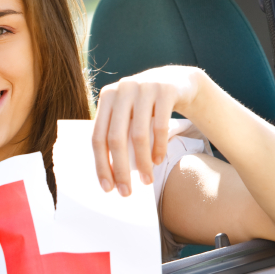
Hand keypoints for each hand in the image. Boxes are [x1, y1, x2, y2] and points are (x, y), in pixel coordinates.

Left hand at [92, 65, 205, 195]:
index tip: (107, 187)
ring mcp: (144, 87)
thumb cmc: (145, 107)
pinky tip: (158, 161)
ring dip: (142, 162)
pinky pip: (160, 126)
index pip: (98, 136)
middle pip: (116, 138)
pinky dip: (158, 148)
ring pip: (138, 134)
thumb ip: (114, 134)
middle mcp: (122, 89)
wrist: (177, 81)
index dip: (101, 164)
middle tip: (126, 192)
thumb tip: (106, 174)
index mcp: (106, 97)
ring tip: (146, 180)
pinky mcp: (165, 90)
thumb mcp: (126, 114)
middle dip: (120, 169)